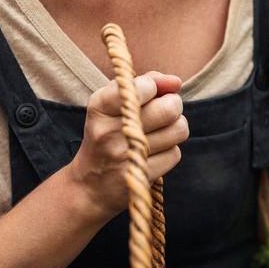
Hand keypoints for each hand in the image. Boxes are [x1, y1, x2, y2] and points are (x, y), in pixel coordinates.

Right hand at [67, 71, 188, 219]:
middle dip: (174, 106)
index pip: (144, 87)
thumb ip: (144, 84)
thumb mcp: (112, 105)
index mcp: (100, 106)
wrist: (90, 185)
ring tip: (160, 131)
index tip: (152, 93)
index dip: (157, 87)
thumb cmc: (107, 134)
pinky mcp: (140, 175)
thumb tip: (175, 81)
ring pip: (178, 130)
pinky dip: (170, 151)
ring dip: (175, 128)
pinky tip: (154, 153)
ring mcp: (125, 155)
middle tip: (165, 111)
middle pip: (169, 108)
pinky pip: (175, 153)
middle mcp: (109, 130)